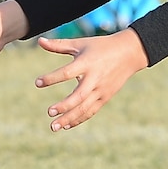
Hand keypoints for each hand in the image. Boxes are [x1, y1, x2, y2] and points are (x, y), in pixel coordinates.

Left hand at [34, 29, 148, 129]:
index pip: (67, 73)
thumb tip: (39, 41)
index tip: (37, 82)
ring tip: (54, 127)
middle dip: (64, 106)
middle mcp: (94, 78)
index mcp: (86, 63)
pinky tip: (66, 125)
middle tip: (49, 112)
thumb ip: (59, 45)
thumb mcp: (81, 44)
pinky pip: (91, 111)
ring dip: (69, 118)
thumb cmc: (101, 46)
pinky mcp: (105, 97)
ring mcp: (100, 90)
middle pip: (78, 96)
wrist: (129, 53)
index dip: (51, 78)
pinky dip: (79, 119)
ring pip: (84, 108)